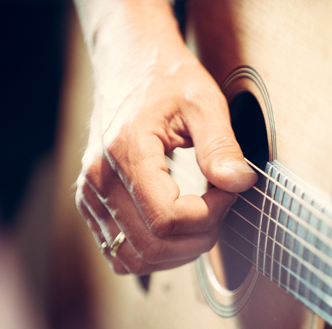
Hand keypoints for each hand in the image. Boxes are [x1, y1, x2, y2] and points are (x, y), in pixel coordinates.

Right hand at [74, 0, 256, 274]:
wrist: (129, 65)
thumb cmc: (165, 79)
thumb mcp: (203, 101)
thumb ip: (221, 145)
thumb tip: (241, 183)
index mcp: (125, 153)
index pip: (168, 218)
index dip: (210, 215)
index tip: (229, 192)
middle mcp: (99, 181)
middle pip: (154, 245)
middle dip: (200, 236)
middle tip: (221, 205)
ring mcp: (90, 196)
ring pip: (135, 259)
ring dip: (178, 252)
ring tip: (202, 218)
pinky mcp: (92, 205)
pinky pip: (120, 254)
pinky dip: (153, 253)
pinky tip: (176, 230)